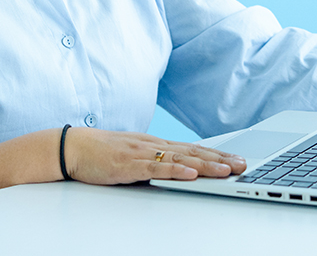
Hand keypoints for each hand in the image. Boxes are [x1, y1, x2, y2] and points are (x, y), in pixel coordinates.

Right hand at [63, 128, 246, 183]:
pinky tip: (190, 172)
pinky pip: (156, 167)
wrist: (72, 147)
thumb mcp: (134, 154)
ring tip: (226, 170)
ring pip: (180, 158)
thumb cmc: (102, 152)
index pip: (193, 148)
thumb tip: (179, 167)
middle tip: (243, 165)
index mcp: (156, 143)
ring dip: (206, 164)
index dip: (217, 153)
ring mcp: (142, 153)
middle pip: (193, 151)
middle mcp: (153, 145)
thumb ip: (155, 160)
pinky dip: (175, 169)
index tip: (238, 158)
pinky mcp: (129, 165)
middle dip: (220, 159)